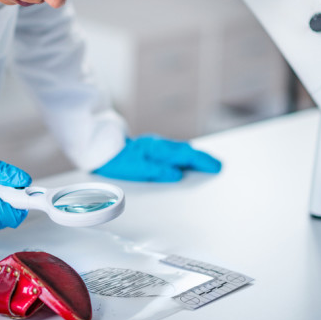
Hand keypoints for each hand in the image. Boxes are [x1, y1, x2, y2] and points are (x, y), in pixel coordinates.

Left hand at [93, 135, 221, 181]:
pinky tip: (187, 162)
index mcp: (158, 149)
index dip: (202, 162)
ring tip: (208, 165)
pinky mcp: (153, 149)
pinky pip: (174, 152)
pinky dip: (185, 157)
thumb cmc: (118, 161)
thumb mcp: (136, 169)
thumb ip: (158, 171)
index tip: (216, 168)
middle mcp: (160, 145)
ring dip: (195, 157)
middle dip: (203, 158)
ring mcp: (157, 145)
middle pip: (187, 151)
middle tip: (218, 166)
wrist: (102, 150)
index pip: (186, 155)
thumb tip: (177, 174)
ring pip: (181, 150)